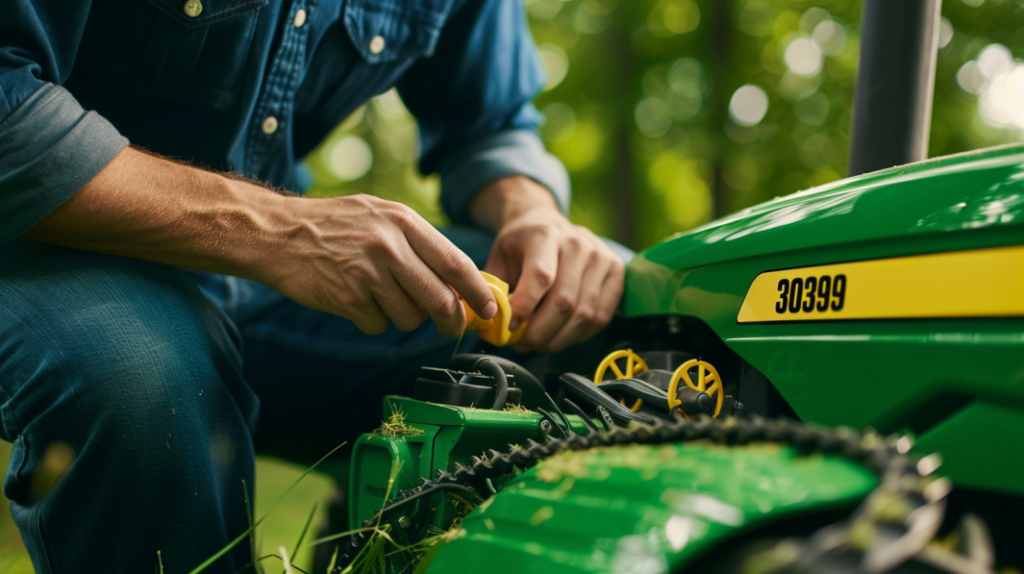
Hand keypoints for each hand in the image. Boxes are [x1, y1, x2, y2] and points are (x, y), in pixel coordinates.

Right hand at [267, 194, 496, 335]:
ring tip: (377, 296)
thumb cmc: (333, 226)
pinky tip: (353, 299)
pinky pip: (378, 326)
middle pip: (441, 299)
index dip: (478, 291)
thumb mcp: (380, 217)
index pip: (456, 263)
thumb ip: (417, 244)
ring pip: (410, 318)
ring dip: (400, 317)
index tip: (490, 308)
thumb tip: (458, 282)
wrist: (277, 233)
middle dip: (451, 321)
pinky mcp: (349, 299)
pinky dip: (370, 320)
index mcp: (403, 221)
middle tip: (451, 327)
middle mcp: (390, 246)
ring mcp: (369, 273)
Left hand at [472, 177, 624, 352]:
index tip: (511, 327)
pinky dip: (580, 335)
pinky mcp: (616, 272)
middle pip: (564, 302)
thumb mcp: (499, 258)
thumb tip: (494, 323)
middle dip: (540, 333)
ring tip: (540, 342)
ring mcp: (601, 257)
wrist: (547, 223)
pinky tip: (562, 335)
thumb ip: (495, 290)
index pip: (541, 277)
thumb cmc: (521, 245)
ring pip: (584, 314)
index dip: (525, 308)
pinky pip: (602, 316)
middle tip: (523, 343)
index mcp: (544, 235)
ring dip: (559, 339)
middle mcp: (577, 243)